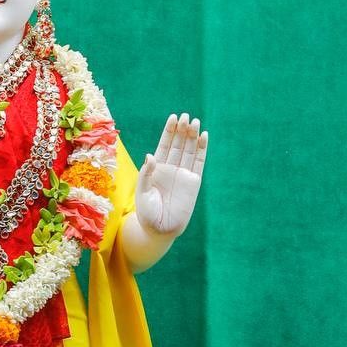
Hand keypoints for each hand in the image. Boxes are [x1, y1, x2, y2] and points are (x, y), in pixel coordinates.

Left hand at [135, 113, 207, 235]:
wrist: (160, 230)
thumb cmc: (147, 214)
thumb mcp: (142, 192)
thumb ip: (146, 174)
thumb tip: (150, 155)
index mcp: (156, 169)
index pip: (164, 145)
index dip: (169, 132)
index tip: (173, 118)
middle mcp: (170, 169)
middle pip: (178, 144)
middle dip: (181, 130)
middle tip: (185, 116)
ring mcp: (183, 174)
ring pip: (189, 150)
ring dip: (192, 136)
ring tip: (195, 121)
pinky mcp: (194, 182)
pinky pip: (199, 162)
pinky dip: (202, 149)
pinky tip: (203, 136)